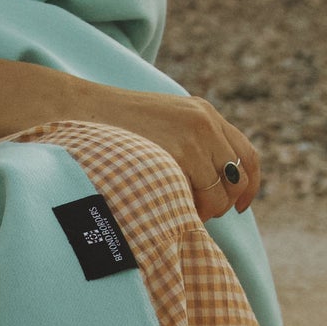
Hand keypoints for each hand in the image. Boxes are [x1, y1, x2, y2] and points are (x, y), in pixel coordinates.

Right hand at [80, 89, 260, 221]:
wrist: (76, 111)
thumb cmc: (111, 127)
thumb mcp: (160, 125)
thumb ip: (188, 145)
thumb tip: (209, 185)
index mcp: (203, 113)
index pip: (247, 154)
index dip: (249, 186)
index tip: (240, 206)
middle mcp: (205, 122)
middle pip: (238, 177)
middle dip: (224, 203)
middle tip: (199, 214)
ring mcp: (194, 136)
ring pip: (220, 192)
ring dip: (205, 210)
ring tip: (178, 212)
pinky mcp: (178, 152)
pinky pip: (200, 196)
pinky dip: (191, 211)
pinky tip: (170, 211)